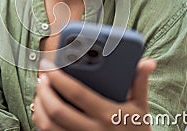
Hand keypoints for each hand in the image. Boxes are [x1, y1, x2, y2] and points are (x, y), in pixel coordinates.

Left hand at [32, 58, 156, 130]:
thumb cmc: (136, 130)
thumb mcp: (141, 107)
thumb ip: (140, 82)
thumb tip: (147, 62)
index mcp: (108, 115)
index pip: (77, 93)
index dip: (59, 77)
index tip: (49, 65)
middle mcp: (92, 130)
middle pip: (57, 110)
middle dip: (44, 91)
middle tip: (41, 77)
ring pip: (49, 125)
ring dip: (39, 106)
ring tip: (40, 91)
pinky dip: (41, 120)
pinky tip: (42, 108)